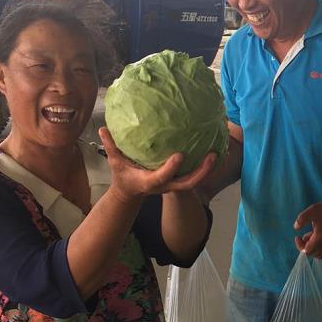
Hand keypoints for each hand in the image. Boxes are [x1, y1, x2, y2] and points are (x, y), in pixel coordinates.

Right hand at [99, 127, 216, 200]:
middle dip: (201, 172)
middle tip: (212, 155)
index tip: (180, 155)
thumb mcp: (114, 162)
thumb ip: (110, 147)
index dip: (171, 168)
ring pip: (194, 181)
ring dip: (207, 170)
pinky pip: (194, 176)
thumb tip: (103, 129)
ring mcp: (172, 185)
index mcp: (149, 181)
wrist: (130, 192)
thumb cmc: (123, 175)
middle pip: (187, 183)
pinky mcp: (177, 181)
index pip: (162, 177)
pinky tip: (214, 151)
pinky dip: (204, 167)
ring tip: (218, 153)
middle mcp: (164, 185)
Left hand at [294, 201, 321, 258]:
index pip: (307, 251)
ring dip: (310, 247)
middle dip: (304, 247)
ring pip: (317, 253)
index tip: (297, 236)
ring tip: (307, 236)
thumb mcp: (311, 211)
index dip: (300, 246)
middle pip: (312, 254)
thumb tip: (296, 227)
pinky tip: (313, 235)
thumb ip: (302, 219)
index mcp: (320, 238)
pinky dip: (316, 246)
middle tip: (301, 237)